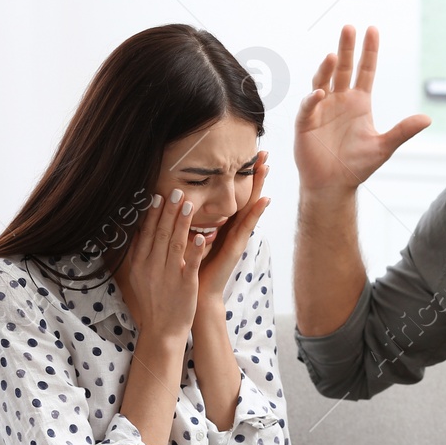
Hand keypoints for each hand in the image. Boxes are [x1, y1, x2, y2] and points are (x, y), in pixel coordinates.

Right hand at [117, 187, 211, 344]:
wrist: (161, 330)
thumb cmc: (152, 302)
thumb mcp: (138, 277)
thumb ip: (139, 254)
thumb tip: (138, 230)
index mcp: (140, 264)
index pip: (147, 233)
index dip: (153, 214)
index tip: (158, 196)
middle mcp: (152, 267)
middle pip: (161, 234)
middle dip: (168, 211)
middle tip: (176, 191)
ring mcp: (169, 276)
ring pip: (175, 244)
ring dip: (181, 222)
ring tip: (188, 204)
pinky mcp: (185, 285)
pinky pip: (190, 264)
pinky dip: (194, 249)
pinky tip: (200, 235)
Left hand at [197, 150, 271, 304]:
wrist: (197, 292)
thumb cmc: (192, 266)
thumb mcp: (191, 236)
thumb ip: (190, 220)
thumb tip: (178, 196)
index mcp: (223, 224)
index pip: (234, 194)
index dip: (241, 175)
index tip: (246, 154)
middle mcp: (233, 228)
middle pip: (247, 195)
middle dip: (256, 174)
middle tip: (265, 152)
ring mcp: (238, 237)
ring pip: (251, 206)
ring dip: (260, 186)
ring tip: (267, 168)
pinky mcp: (237, 247)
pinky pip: (247, 226)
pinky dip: (256, 213)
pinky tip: (264, 200)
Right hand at [295, 25, 429, 197]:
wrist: (334, 185)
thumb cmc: (357, 165)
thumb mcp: (384, 146)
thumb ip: (403, 131)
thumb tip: (427, 119)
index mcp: (359, 102)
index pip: (365, 70)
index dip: (369, 51)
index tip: (372, 30)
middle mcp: (339, 100)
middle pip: (343, 68)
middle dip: (346, 48)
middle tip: (349, 27)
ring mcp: (321, 109)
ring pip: (323, 81)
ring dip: (327, 69)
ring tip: (333, 55)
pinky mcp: (306, 123)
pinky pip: (309, 106)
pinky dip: (313, 99)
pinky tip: (320, 92)